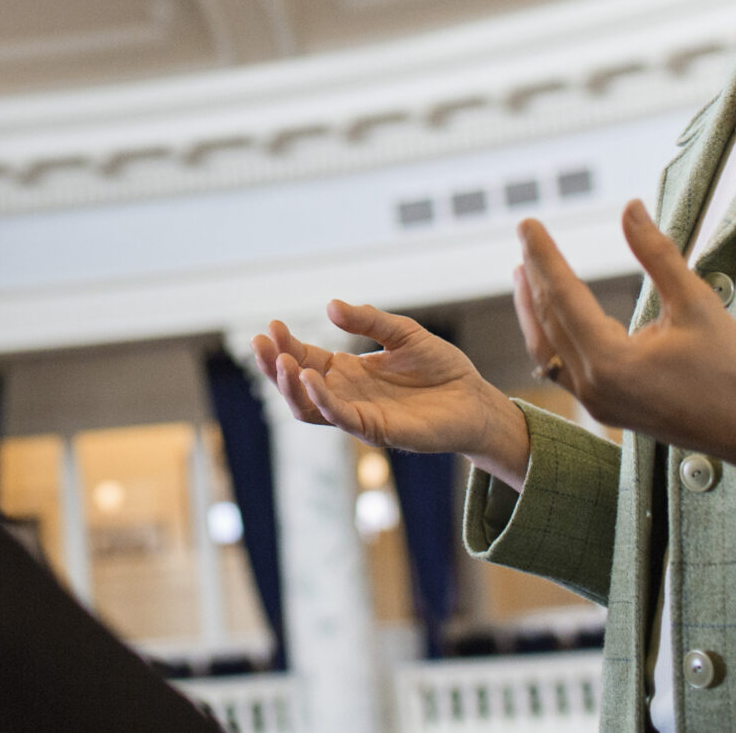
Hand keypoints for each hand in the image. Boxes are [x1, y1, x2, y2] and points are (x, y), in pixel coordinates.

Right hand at [251, 301, 532, 488]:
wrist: (475, 400)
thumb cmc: (441, 370)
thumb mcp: (403, 334)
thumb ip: (369, 321)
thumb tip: (331, 305)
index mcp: (348, 373)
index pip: (305, 359)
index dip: (286, 345)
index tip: (273, 325)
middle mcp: (347, 396)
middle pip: (297, 385)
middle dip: (273, 365)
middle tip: (260, 342)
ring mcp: (359, 415)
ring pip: (309, 408)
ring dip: (290, 387)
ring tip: (281, 362)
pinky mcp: (378, 430)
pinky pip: (341, 418)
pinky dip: (323, 400)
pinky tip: (311, 378)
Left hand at [514, 202, 735, 469]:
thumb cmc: (735, 371)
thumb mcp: (698, 303)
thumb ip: (657, 254)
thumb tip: (630, 208)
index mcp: (611, 363)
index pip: (563, 297)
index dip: (544, 255)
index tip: (527, 223)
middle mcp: (595, 387)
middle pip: (550, 320)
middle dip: (535, 274)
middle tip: (525, 232)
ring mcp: (598, 403)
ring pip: (549, 347)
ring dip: (536, 308)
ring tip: (525, 270)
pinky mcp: (608, 408)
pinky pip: (564, 368)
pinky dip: (553, 336)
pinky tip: (555, 315)